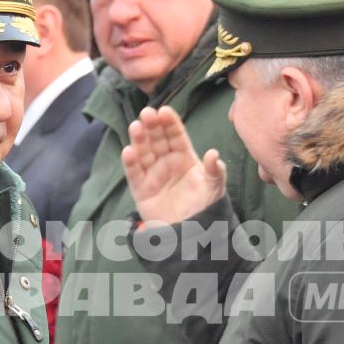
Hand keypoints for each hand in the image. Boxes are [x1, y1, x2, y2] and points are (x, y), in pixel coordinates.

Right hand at [123, 107, 226, 226]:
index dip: (170, 123)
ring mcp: (152, 174)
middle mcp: (166, 162)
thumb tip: (214, 153)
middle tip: (147, 113)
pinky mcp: (141, 189)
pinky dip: (130, 163)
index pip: (176, 135)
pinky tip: (128, 151)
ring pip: (143, 152)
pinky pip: (134, 174)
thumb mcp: (214, 187)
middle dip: (152, 126)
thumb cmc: (204, 206)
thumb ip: (215, 171)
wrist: (191, 232)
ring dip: (139, 139)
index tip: (164, 111)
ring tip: (136, 126)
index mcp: (184, 157)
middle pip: (157, 140)